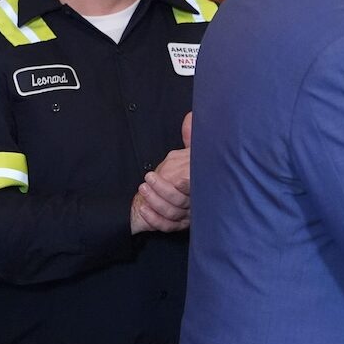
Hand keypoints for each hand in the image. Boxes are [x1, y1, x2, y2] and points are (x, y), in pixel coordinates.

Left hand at [132, 113, 192, 233]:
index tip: (179, 179)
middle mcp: (196, 200)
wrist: (182, 186)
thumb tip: (190, 118)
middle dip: (163, 190)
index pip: (196, 187)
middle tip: (149, 178)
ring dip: (155, 202)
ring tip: (144, 188)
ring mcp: (187, 214)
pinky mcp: (177, 224)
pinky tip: (144, 208)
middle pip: (181, 202)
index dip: (188, 185)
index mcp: (199, 183)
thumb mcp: (190, 150)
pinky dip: (154, 219)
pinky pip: (166, 226)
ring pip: (172, 213)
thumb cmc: (187, 166)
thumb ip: (191, 137)